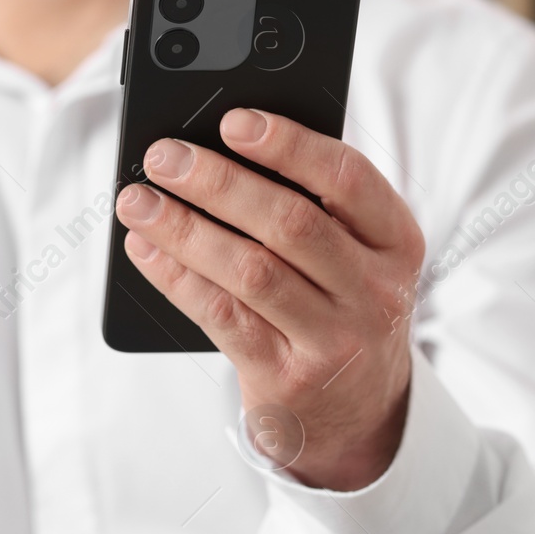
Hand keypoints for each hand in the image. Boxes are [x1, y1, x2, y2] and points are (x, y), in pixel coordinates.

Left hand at [114, 108, 424, 490]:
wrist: (357, 413)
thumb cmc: (338, 306)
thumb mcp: (354, 256)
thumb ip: (311, 205)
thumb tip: (216, 150)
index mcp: (396, 242)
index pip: (348, 179)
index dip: (289, 145)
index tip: (232, 120)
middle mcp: (374, 291)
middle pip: (290, 224)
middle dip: (217, 183)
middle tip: (162, 156)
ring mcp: (334, 339)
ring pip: (250, 271)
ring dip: (184, 229)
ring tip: (138, 201)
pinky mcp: (287, 377)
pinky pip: (223, 316)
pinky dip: (176, 278)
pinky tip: (146, 250)